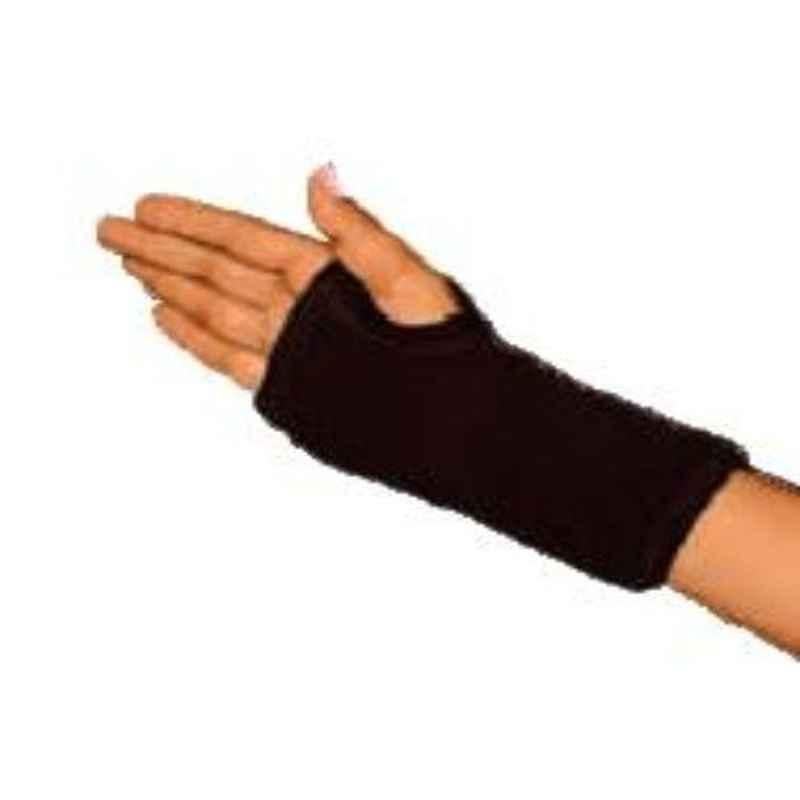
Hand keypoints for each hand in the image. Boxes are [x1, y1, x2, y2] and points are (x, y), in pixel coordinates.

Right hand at [96, 164, 461, 388]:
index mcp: (328, 274)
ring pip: (217, 311)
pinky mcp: (289, 387)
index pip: (246, 242)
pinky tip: (166, 316)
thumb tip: (320, 175)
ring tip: (132, 266)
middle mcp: (302, 308)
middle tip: (112, 230)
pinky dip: (196, 338)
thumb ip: (357, 235)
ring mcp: (292, 348)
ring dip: (173, 287)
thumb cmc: (447, 350)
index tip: (149, 207)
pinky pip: (231, 356)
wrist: (456, 423)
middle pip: (219, 271)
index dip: (196, 222)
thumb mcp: (408, 281)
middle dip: (165, 250)